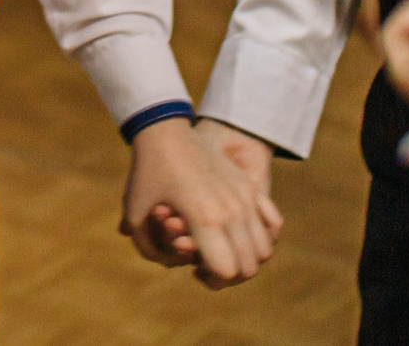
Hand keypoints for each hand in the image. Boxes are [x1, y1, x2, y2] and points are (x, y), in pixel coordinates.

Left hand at [120, 116, 281, 287]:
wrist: (166, 129)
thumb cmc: (147, 171)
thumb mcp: (135, 212)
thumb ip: (148, 248)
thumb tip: (168, 264)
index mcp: (205, 219)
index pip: (227, 271)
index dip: (213, 279)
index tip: (196, 270)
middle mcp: (232, 211)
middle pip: (249, 266)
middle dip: (230, 276)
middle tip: (208, 267)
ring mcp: (245, 198)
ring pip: (264, 249)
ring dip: (247, 259)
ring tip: (224, 252)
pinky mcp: (251, 187)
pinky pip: (273, 223)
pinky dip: (262, 237)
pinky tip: (241, 233)